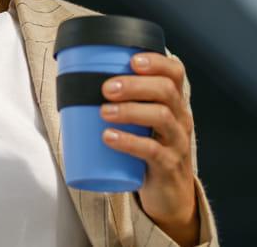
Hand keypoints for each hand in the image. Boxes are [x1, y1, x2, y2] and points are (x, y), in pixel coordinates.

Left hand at [100, 52, 199, 244]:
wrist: (171, 196)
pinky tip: (109, 137)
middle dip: (135, 85)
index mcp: (174, 104)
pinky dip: (129, 142)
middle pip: (166, 91)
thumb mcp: (144, 126)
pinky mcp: (168, 166)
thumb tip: (76, 87)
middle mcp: (180, 119)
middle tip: (107, 88)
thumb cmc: (150, 153)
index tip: (132, 60)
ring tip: (104, 112)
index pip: (175, 73)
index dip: (157, 62)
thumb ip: (124, 107)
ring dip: (130, 110)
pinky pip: (152, 151)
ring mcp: (177, 142)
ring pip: (162, 117)